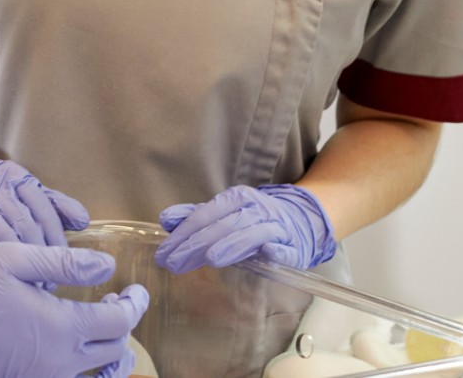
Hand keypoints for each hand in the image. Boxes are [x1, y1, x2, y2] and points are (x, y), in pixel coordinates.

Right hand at [0, 244, 147, 377]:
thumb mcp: (19, 258)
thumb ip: (67, 263)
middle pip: (113, 350)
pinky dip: (84, 370)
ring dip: (109, 353)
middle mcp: (57, 360)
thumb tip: (108, 268)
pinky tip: (76, 348)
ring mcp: (41, 375)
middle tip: (118, 301)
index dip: (134, 305)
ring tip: (105, 331)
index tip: (136, 291)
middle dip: (123, 325)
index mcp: (60, 327)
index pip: (118, 322)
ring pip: (95, 374)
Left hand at [156, 184, 336, 273]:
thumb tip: (166, 220)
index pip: (204, 215)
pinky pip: (285, 247)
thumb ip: (195, 216)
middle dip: (197, 244)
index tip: (163, 254)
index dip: (183, 234)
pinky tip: (267, 254)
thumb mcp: (224, 214)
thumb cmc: (254, 219)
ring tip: (211, 258)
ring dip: (232, 244)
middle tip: (175, 263)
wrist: (299, 220)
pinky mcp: (293, 246)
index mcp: (235, 199)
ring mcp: (275, 226)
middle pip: (223, 225)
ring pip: (252, 233)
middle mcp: (254, 209)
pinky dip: (277, 250)